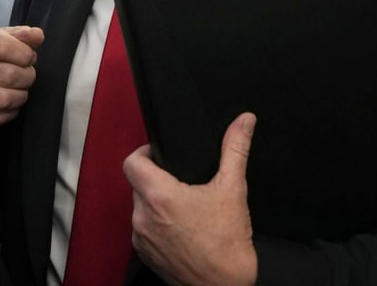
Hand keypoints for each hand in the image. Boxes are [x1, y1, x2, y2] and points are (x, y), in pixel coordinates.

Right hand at [0, 22, 41, 125]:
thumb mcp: (1, 35)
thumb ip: (22, 35)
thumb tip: (37, 36)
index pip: (6, 47)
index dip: (25, 54)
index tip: (27, 57)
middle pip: (10, 75)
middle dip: (27, 75)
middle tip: (25, 73)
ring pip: (6, 99)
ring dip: (20, 95)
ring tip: (18, 87)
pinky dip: (10, 111)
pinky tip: (7, 100)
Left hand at [124, 112, 257, 285]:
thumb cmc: (227, 242)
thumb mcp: (234, 188)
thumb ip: (236, 149)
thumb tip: (244, 120)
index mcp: (159, 196)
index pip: (131, 162)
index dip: (144, 152)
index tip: (161, 153)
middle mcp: (142, 217)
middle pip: (138, 184)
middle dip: (157, 178)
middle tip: (183, 180)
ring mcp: (142, 239)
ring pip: (140, 209)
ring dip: (157, 203)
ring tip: (185, 205)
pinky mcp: (146, 256)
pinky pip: (144, 231)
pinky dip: (158, 225)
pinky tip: (182, 227)